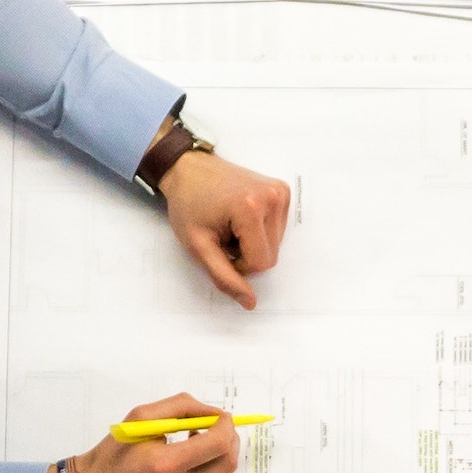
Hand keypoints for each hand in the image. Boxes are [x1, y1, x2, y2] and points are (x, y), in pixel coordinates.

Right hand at [55, 394, 241, 472]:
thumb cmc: (113, 455)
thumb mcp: (140, 418)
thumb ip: (180, 407)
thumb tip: (214, 413)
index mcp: (163, 465)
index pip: (217, 444)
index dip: (226, 426)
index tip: (221, 418)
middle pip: (227, 463)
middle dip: (228, 441)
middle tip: (216, 430)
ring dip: (214, 461)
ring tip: (190, 453)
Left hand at [160, 150, 290, 309]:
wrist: (189, 169)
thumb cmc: (189, 205)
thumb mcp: (198, 246)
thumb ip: (224, 277)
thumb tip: (250, 303)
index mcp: (251, 208)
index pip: (261, 263)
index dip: (238, 265)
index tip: (219, 247)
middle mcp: (272, 197)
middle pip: (271, 255)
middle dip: (246, 254)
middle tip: (224, 235)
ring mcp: (280, 192)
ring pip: (276, 245)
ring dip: (253, 243)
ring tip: (231, 224)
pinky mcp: (282, 191)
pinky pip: (278, 229)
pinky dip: (260, 230)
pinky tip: (242, 217)